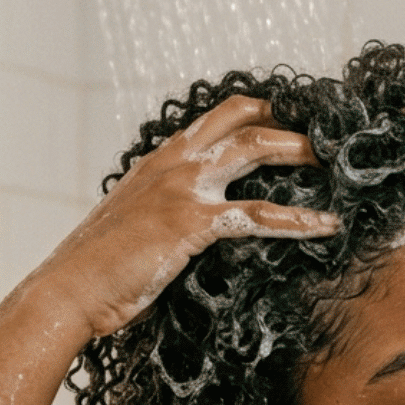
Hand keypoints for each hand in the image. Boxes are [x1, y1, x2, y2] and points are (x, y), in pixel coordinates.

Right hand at [34, 95, 338, 337]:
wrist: (69, 291)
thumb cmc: (98, 270)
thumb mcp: (133, 226)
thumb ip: (165, 212)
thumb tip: (193, 225)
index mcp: (159, 160)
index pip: (217, 117)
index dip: (258, 113)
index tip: (292, 121)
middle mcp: (173, 162)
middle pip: (242, 117)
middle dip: (288, 119)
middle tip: (323, 134)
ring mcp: (183, 188)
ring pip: (256, 148)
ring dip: (301, 150)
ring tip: (335, 162)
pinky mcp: (191, 222)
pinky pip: (258, 215)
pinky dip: (299, 220)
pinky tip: (326, 226)